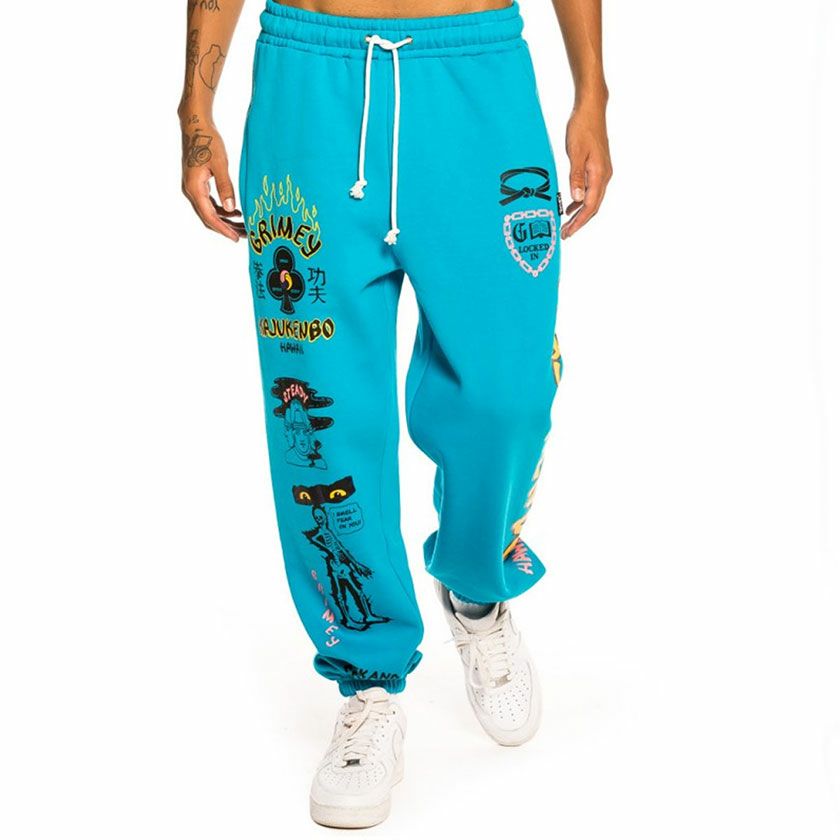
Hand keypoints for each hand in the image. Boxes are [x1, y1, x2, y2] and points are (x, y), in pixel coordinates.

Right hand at [180, 113, 245, 241]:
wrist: (196, 125)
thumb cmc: (208, 142)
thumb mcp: (220, 164)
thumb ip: (226, 187)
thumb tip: (231, 209)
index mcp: (194, 189)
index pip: (209, 217)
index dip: (223, 229)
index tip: (236, 238)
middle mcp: (191, 192)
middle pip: (208, 218)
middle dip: (225, 228)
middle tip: (244, 235)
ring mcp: (193, 188)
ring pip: (209, 212)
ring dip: (225, 220)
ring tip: (242, 226)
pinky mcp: (197, 184)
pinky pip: (209, 203)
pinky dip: (221, 210)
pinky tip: (235, 212)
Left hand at [561, 101, 611, 239]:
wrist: (591, 109)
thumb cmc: (582, 128)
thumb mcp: (576, 152)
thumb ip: (576, 176)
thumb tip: (577, 198)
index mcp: (600, 174)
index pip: (590, 206)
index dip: (579, 222)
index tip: (568, 232)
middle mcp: (604, 176)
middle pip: (593, 207)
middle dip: (579, 222)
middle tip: (565, 234)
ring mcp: (602, 172)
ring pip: (592, 200)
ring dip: (580, 214)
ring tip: (566, 225)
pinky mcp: (597, 168)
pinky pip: (590, 191)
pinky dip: (580, 201)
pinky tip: (570, 206)